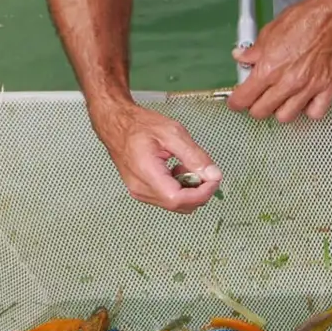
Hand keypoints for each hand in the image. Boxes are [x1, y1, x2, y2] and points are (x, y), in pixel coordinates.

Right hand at [91, 100, 222, 212]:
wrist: (117, 124)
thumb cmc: (139, 125)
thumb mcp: (172, 133)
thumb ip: (194, 155)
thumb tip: (213, 175)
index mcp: (147, 174)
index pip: (178, 199)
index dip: (202, 193)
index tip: (214, 179)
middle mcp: (141, 189)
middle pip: (179, 206)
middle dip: (199, 192)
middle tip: (205, 170)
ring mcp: (140, 192)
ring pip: (175, 204)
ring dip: (189, 190)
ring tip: (186, 166)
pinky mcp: (142, 191)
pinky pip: (167, 198)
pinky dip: (179, 188)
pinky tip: (177, 170)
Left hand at [226, 0, 331, 122]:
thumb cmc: (304, 20)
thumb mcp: (269, 31)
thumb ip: (253, 51)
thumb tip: (241, 57)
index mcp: (268, 68)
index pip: (243, 98)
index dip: (236, 102)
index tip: (236, 101)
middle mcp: (287, 82)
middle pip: (262, 112)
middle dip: (255, 107)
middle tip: (257, 98)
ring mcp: (308, 88)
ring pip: (286, 117)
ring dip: (280, 110)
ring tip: (280, 99)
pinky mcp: (327, 89)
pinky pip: (314, 113)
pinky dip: (308, 110)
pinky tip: (304, 100)